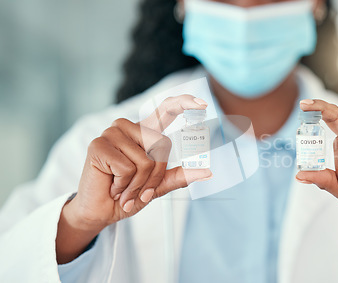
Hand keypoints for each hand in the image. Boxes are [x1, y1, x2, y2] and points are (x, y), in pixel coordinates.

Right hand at [57, 95, 211, 262]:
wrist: (100, 211)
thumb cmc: (128, 195)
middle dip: (155, 176)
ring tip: (122, 189)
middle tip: (138, 191)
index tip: (203, 104)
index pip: (166, 109)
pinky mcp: (99, 144)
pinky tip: (112, 186)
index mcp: (145, 133)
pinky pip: (127, 168)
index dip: (184, 103)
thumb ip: (180, 176)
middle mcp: (129, 128)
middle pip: (162, 146)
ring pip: (145, 160)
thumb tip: (208, 172)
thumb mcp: (158, 186)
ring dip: (137, 184)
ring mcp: (112, 133)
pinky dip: (123, 185)